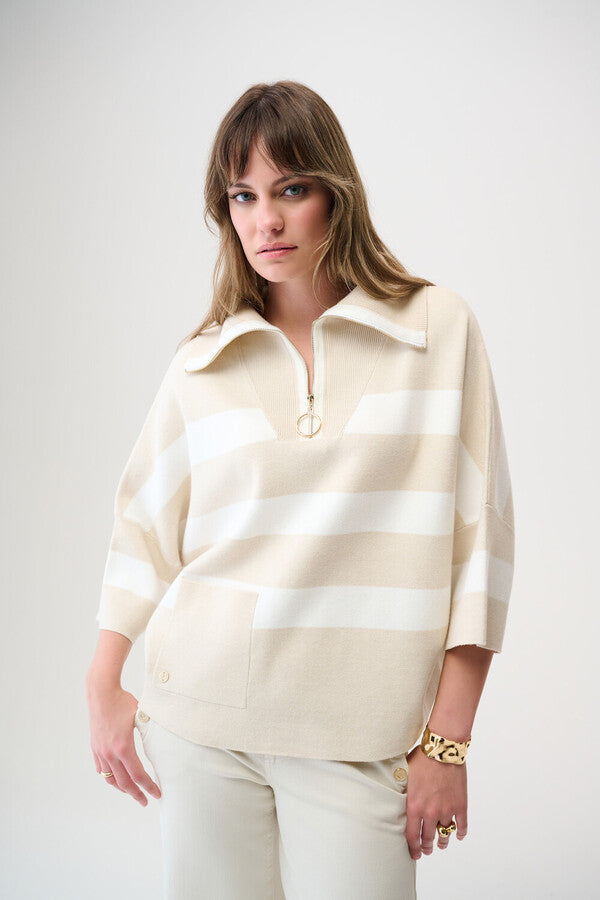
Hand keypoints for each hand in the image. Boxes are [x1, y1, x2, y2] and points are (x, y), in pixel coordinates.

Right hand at [86, 681, 160, 806]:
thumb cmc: (122, 702)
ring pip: (111, 779)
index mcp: (124, 747)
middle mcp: (110, 753)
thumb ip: (151, 731)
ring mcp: (100, 751)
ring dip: (123, 788)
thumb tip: (165, 739)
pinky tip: (116, 778)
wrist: (101, 692)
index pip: (138, 775)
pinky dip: (110, 778)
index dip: (149, 786)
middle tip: (146, 801)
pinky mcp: (95, 747)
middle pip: (124, 783)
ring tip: (133, 792)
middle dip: (136, 794)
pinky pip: (101, 770)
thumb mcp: (141, 716)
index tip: (157, 793)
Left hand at [404, 745, 466, 858]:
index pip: (412, 836)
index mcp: (414, 806)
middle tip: (427, 850)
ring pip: (445, 833)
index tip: (415, 853)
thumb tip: (394, 795)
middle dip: (427, 847)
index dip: (413, 848)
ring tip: (441, 844)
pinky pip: (462, 825)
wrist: (442, 750)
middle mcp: (430, 812)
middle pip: (429, 837)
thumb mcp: (405, 775)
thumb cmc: (422, 759)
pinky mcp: (460, 805)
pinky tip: (459, 835)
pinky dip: (461, 832)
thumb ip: (403, 791)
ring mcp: (447, 810)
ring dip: (443, 841)